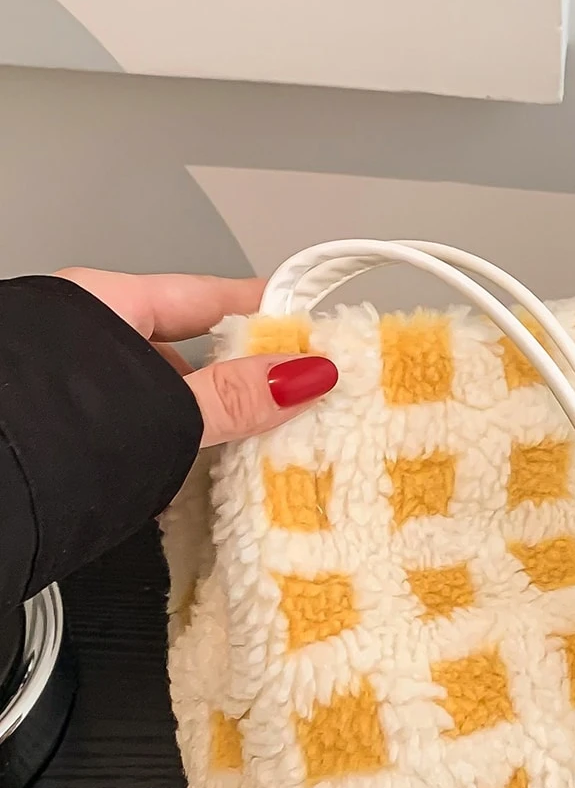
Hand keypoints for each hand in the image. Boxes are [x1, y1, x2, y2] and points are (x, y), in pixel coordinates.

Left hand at [56, 269, 337, 445]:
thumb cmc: (50, 428)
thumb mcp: (163, 409)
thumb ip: (235, 396)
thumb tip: (310, 373)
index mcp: (104, 302)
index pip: (207, 296)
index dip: (264, 311)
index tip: (312, 328)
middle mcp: (80, 334)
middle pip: (181, 350)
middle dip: (234, 381)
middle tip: (291, 408)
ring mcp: (66, 388)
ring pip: (152, 399)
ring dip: (196, 430)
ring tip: (245, 462)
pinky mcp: (58, 436)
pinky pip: (125, 435)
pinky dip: (157, 459)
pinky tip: (180, 491)